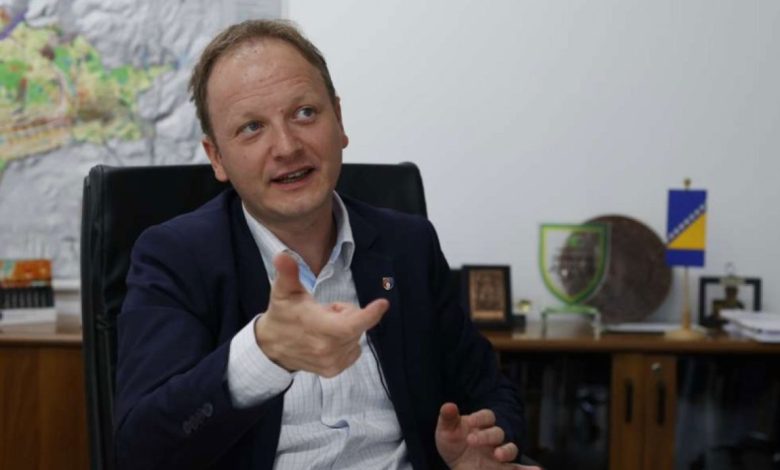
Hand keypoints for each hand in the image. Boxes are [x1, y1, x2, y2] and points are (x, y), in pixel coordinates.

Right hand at [254, 252, 388, 376]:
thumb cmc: (282, 314)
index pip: (350, 324)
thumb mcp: (284, 291)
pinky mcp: (333, 371)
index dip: (369, 314)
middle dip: (347, 313)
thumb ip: (287, 273)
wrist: (271, 347)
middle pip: (356, 325)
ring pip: (356, 337)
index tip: (383, 303)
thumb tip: (283, 255)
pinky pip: (354, 350)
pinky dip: (347, 341)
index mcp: (318, 327)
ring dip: (346, 328)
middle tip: (326, 310)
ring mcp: (331, 362)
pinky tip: (328, 339)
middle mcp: (327, 349)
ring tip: (324, 326)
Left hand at [435, 403, 540, 469]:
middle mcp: (493, 437)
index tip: (469, 422)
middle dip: (486, 436)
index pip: (487, 416)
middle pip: (497, 432)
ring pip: (510, 449)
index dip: (480, 417)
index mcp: (482, 424)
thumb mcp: (446, 430)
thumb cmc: (453, 442)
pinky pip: (517, 469)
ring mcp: (499, 454)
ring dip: (507, 451)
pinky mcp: (502, 468)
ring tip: (499, 455)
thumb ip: (448, 418)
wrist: (455, 462)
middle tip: (472, 440)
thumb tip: (448, 405)